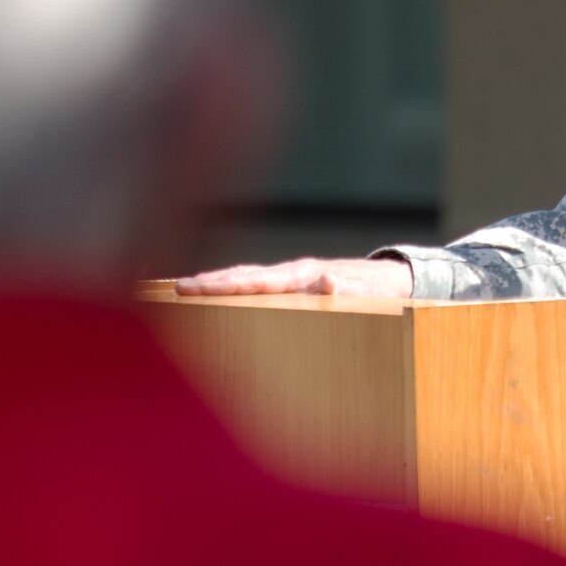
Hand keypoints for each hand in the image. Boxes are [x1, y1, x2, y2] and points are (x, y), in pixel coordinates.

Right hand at [175, 256, 413, 297]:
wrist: (392, 280)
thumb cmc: (378, 292)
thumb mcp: (367, 295)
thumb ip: (348, 290)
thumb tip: (328, 283)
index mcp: (303, 275)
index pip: (256, 281)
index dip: (223, 286)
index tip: (193, 288)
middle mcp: (293, 271)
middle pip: (244, 274)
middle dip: (209, 282)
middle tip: (174, 288)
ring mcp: (292, 274)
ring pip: (248, 275)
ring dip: (218, 281)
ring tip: (185, 289)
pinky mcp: (294, 280)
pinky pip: (258, 282)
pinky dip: (234, 284)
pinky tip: (218, 292)